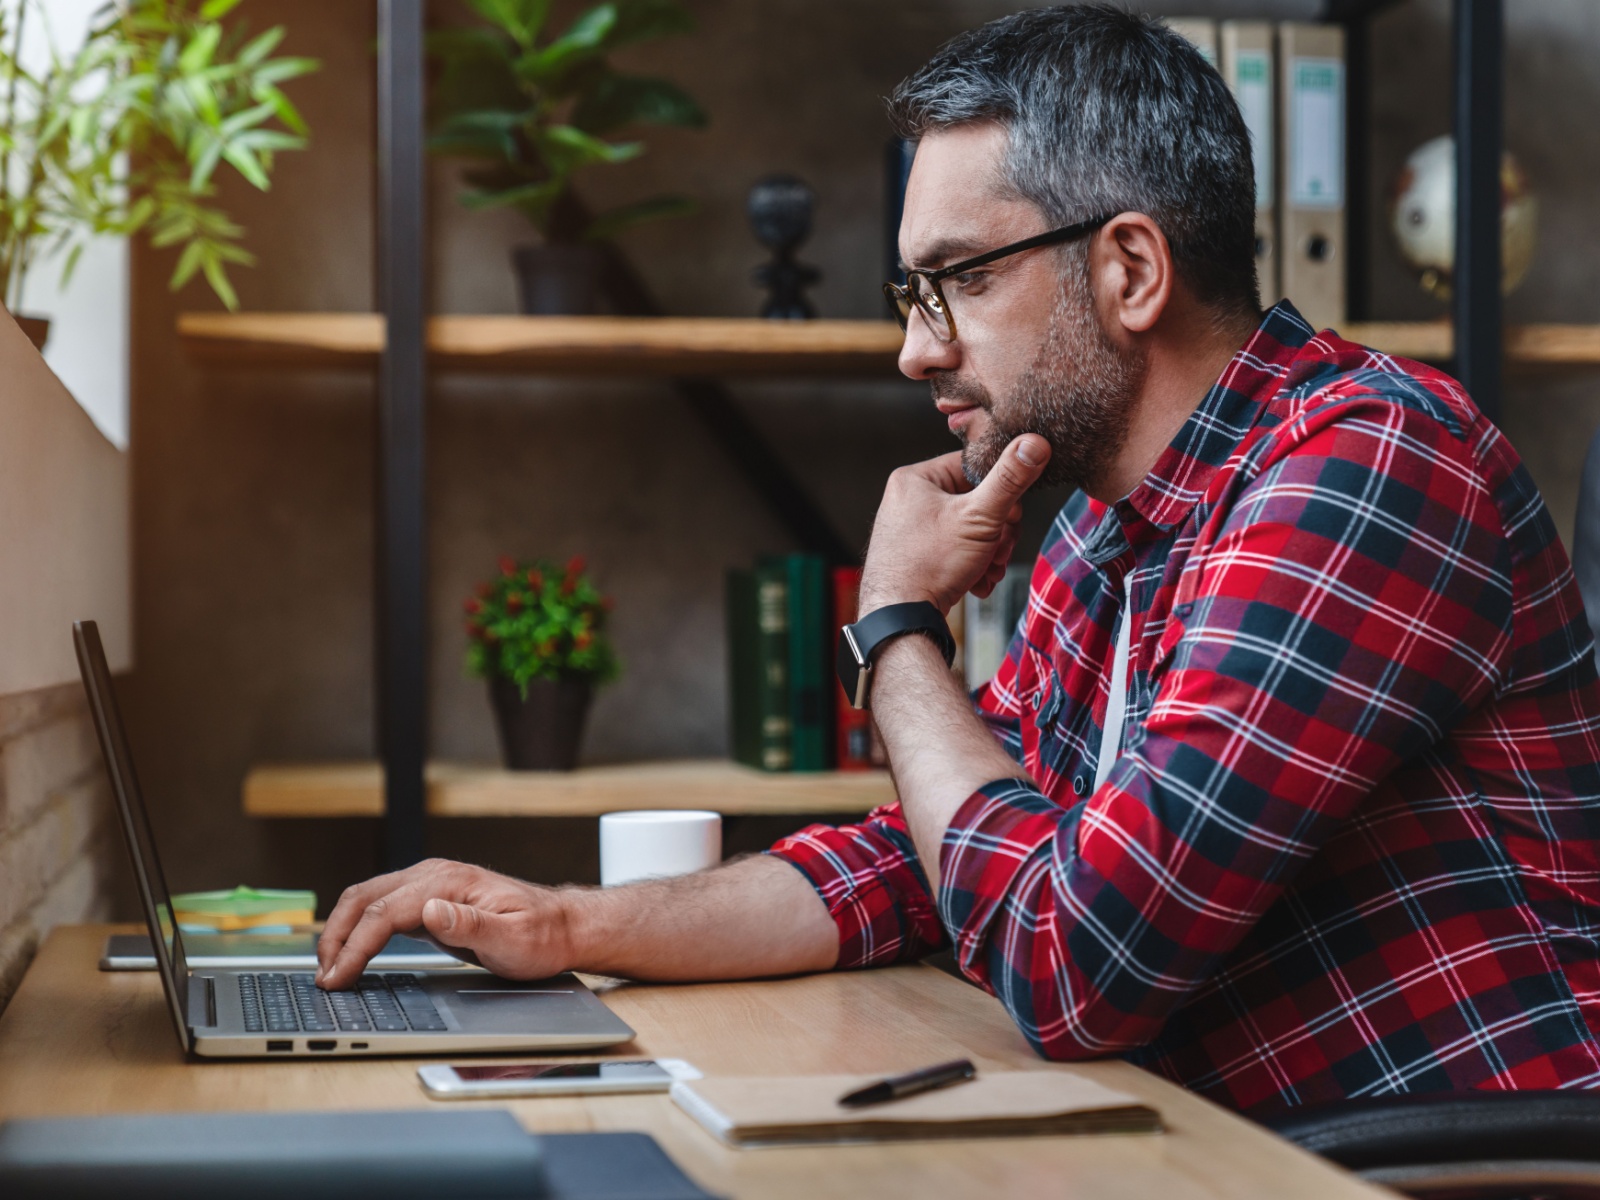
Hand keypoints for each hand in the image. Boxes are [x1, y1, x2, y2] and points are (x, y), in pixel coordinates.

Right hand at [314, 858, 572, 988]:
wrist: (562, 927)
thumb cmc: (542, 935)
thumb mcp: (513, 938)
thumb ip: (470, 925)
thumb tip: (430, 910)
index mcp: (449, 882)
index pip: (385, 911)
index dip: (356, 945)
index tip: (338, 976)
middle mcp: (434, 876)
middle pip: (365, 898)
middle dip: (336, 936)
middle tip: (323, 978)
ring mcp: (430, 886)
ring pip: (367, 901)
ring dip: (342, 932)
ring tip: (328, 969)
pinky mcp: (430, 901)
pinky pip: (382, 910)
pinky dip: (359, 930)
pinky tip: (352, 954)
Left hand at [859, 434, 1050, 612]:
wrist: (902, 618)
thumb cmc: (931, 564)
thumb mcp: (980, 517)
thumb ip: (1010, 479)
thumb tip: (1035, 442)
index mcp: (915, 479)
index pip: (973, 467)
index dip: (1001, 492)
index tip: (1011, 517)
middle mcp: (907, 500)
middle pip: (974, 501)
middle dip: (997, 531)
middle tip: (999, 551)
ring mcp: (910, 530)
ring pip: (969, 529)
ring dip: (989, 552)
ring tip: (988, 571)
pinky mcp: (916, 555)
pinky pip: (954, 550)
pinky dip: (972, 566)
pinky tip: (977, 583)